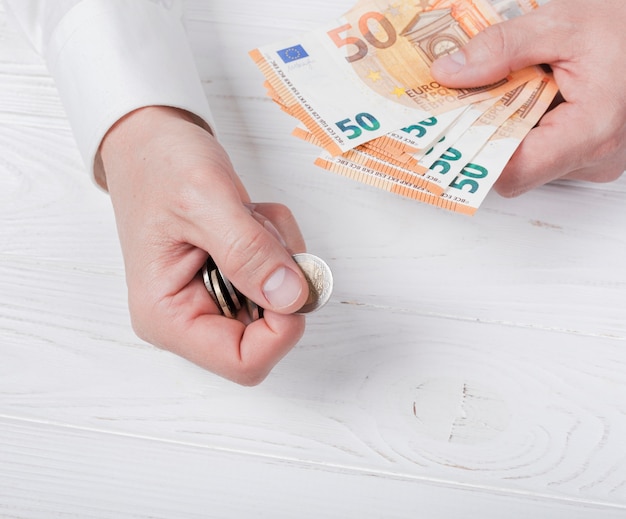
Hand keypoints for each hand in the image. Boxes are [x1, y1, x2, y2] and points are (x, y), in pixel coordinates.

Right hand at [99, 106, 309, 384]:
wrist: (151, 141)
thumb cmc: (159, 166)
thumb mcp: (204, 201)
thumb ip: (248, 252)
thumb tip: (292, 298)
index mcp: (168, 317)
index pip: (244, 362)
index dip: (281, 328)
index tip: (291, 277)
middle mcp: (189, 318)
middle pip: (269, 331)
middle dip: (279, 275)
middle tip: (258, 227)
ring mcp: (212, 299)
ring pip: (281, 299)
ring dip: (278, 251)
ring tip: (246, 213)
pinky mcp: (231, 279)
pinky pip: (279, 274)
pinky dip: (277, 241)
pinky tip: (248, 215)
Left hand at [430, 0, 625, 196]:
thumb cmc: (625, 27)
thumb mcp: (562, 23)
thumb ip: (502, 48)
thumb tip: (448, 73)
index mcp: (591, 131)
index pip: (513, 173)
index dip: (476, 154)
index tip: (452, 127)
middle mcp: (595, 159)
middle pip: (516, 169)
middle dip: (488, 133)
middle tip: (471, 99)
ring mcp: (595, 162)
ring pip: (530, 162)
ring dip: (510, 129)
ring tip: (510, 91)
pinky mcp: (592, 157)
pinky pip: (547, 154)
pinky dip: (530, 129)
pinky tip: (532, 98)